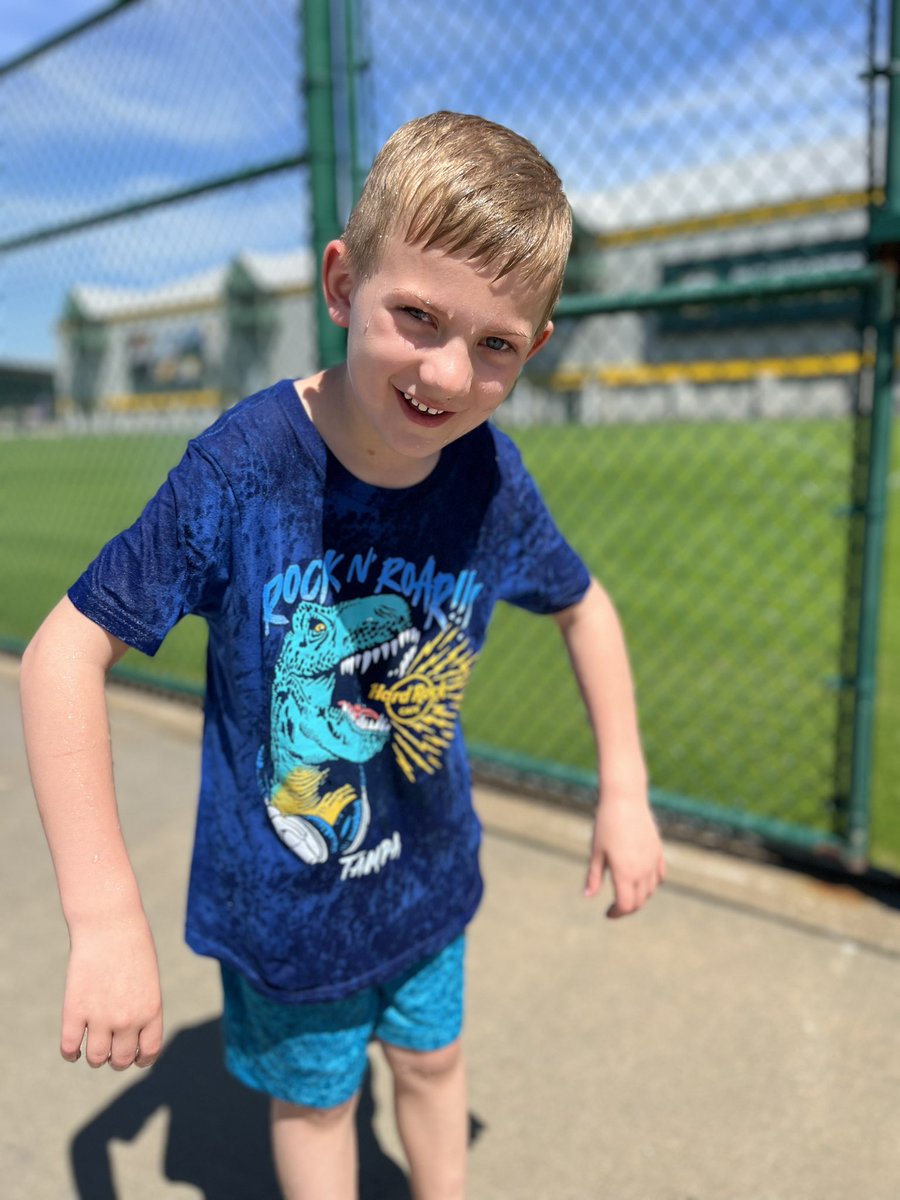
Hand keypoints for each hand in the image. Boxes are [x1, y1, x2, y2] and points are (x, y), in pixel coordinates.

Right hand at [61, 914, 162, 1069]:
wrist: (110, 924)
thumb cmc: (132, 946)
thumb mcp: (148, 978)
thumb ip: (142, 1007)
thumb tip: (129, 1033)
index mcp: (151, 1010)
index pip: (148, 1052)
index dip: (140, 1059)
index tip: (134, 1057)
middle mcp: (128, 1020)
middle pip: (121, 1060)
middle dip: (116, 1059)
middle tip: (111, 1050)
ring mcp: (101, 1017)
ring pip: (96, 1059)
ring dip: (95, 1057)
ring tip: (93, 1047)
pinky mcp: (75, 1011)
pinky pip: (69, 1047)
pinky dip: (70, 1053)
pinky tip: (73, 1049)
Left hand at [584, 786, 665, 917]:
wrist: (625, 799)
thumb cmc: (606, 824)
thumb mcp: (596, 852)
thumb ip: (594, 877)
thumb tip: (588, 896)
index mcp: (625, 873)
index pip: (626, 905)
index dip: (617, 913)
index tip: (607, 913)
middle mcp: (642, 870)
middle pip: (640, 901)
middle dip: (627, 908)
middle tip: (615, 907)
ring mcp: (653, 860)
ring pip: (651, 890)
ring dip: (640, 897)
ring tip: (626, 894)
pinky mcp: (658, 850)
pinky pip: (659, 875)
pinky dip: (652, 884)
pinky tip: (642, 881)